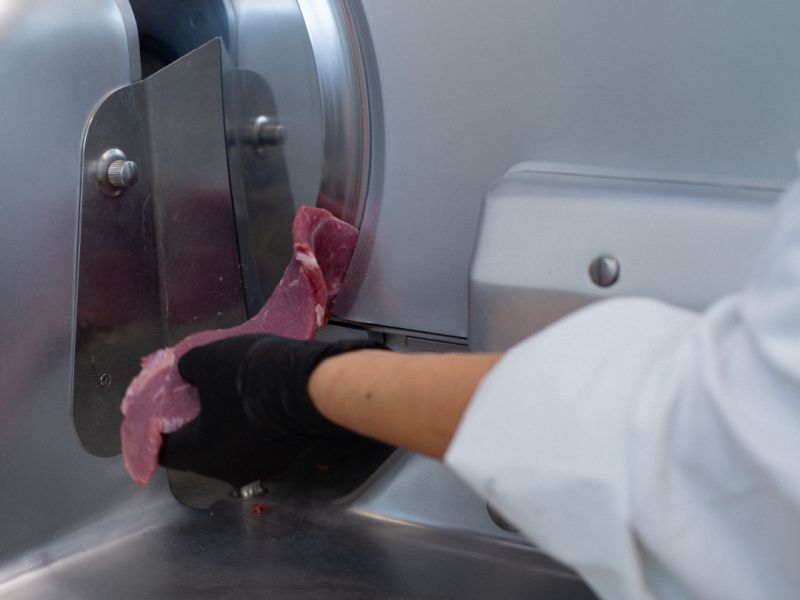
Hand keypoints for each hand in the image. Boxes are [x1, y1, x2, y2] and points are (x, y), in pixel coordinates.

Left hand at [158, 334, 384, 486]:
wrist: (312, 385)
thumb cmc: (249, 379)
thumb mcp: (207, 360)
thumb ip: (187, 368)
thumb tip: (185, 372)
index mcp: (201, 455)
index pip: (163, 451)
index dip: (154, 429)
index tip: (156, 412)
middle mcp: (230, 470)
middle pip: (201, 448)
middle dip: (197, 423)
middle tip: (196, 395)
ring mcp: (264, 465)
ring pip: (233, 445)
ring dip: (228, 423)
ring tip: (231, 391)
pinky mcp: (289, 453)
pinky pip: (260, 440)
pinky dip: (254, 423)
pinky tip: (259, 397)